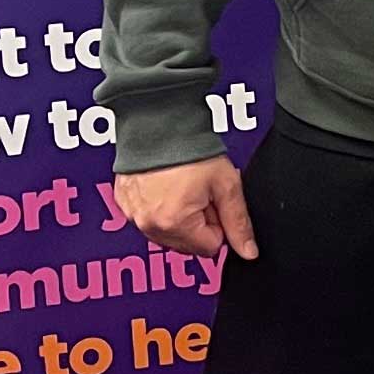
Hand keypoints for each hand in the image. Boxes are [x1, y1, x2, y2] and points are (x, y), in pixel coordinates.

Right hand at [117, 155, 256, 260]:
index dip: (218, 223)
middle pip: (187, 243)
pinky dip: (158, 207)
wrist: (158, 122)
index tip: (213, 201)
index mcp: (174, 224)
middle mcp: (149, 225)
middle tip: (198, 192)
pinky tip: (164, 185)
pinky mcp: (124, 203)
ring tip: (181, 186)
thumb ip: (238, 222)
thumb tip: (248, 251)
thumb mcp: (226, 185)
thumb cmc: (190, 149)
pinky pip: (148, 218)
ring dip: (178, 216)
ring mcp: (133, 215)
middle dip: (198, 221)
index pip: (210, 247)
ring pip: (167, 233)